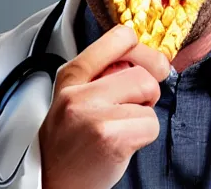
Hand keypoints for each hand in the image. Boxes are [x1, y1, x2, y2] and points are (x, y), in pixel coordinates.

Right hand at [38, 24, 169, 188]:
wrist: (54, 184)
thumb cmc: (73, 141)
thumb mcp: (78, 95)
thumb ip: (107, 73)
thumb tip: (156, 61)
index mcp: (72, 75)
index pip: (121, 36)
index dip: (143, 52)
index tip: (145, 66)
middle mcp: (78, 91)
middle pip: (142, 70)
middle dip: (147, 90)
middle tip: (131, 106)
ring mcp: (92, 113)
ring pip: (149, 92)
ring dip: (145, 113)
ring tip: (122, 125)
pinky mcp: (109, 136)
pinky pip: (151, 123)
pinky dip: (145, 135)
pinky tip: (123, 143)